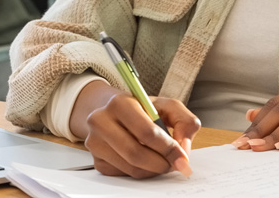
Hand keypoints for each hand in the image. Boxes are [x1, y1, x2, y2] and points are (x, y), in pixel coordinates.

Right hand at [73, 81, 198, 178]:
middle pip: (136, 154)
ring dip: (153, 170)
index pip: (146, 132)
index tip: (182, 157)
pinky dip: (141, 172)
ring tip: (162, 160)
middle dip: (161, 163)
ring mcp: (95, 142)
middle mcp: (101, 121)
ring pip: (131, 168)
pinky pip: (124, 174)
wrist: (113, 112)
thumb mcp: (166, 106)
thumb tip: (184, 147)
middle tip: (174, 164)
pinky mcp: (96, 160)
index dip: (168, 148)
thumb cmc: (142, 109)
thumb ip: (184, 121)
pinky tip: (145, 161)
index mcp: (120, 103)